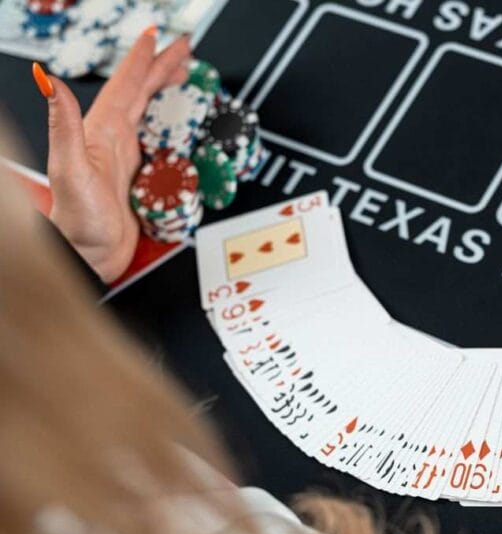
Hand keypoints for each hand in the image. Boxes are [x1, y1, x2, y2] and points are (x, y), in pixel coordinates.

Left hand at [34, 30, 190, 282]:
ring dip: (166, 94)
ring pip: (151, 116)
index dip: (142, 59)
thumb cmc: (77, 224)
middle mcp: (114, 142)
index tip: (157, 36)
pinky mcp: (139, 181)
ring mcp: (127, 160)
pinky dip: (173, 129)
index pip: (126, 86)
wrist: (87, 260)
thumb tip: (49, 81)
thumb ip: (64, 125)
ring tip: (182, 77)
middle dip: (162, 68)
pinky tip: (178, 129)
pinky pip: (161, 146)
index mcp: (102, 134)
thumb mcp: (69, 170)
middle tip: (183, 49)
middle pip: (142, 94)